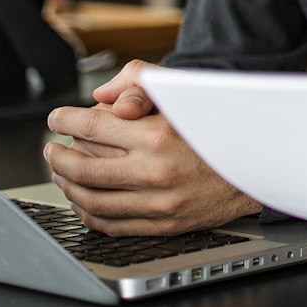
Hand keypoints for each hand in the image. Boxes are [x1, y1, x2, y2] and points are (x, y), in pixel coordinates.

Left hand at [43, 64, 259, 235]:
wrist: (254, 168)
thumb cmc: (215, 129)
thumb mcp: (183, 92)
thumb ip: (139, 82)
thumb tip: (102, 96)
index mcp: (158, 134)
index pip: (92, 125)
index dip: (65, 120)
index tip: (56, 118)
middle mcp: (155, 170)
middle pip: (83, 166)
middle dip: (58, 156)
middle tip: (52, 149)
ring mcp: (158, 201)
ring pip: (91, 199)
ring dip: (67, 185)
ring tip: (62, 173)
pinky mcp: (162, 224)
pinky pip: (110, 224)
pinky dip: (87, 213)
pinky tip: (82, 199)